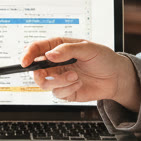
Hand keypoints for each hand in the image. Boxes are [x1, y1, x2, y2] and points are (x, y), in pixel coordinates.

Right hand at [22, 37, 140, 109]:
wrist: (116, 77)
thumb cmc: (103, 58)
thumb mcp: (88, 48)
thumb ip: (67, 50)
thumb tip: (50, 54)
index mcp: (58, 47)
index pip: (37, 48)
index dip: (27, 54)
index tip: (25, 61)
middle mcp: (56, 62)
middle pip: (35, 69)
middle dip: (39, 73)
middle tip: (47, 73)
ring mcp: (59, 77)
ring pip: (44, 83)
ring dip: (58, 81)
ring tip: (74, 76)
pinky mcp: (65, 91)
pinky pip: (57, 93)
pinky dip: (67, 89)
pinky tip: (78, 83)